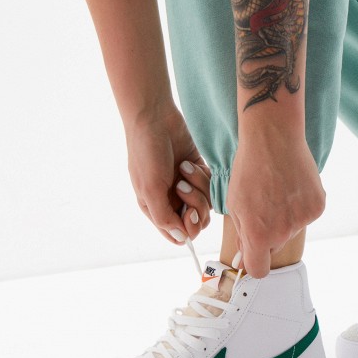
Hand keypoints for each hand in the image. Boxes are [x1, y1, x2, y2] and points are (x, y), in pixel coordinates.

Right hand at [125, 104, 211, 243]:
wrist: (154, 118)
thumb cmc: (146, 152)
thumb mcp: (150, 188)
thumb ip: (164, 217)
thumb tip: (182, 239)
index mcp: (155, 208)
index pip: (179, 234)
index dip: (188, 227)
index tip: (189, 212)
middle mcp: (170, 200)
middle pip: (197, 220)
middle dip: (195, 205)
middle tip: (183, 185)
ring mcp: (185, 185)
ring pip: (206, 203)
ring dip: (198, 187)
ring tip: (184, 169)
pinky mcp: (197, 170)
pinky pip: (210, 185)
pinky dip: (203, 176)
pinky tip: (189, 163)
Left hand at [226, 128, 325, 277]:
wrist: (274, 138)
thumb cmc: (248, 169)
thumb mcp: (235, 203)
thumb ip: (242, 234)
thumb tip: (246, 256)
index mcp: (259, 235)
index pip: (259, 270)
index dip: (254, 262)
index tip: (252, 254)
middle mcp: (283, 232)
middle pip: (275, 247)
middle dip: (267, 234)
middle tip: (262, 206)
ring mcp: (303, 219)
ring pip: (291, 229)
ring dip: (284, 217)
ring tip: (276, 190)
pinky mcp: (318, 206)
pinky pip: (306, 215)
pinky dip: (299, 205)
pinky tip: (291, 186)